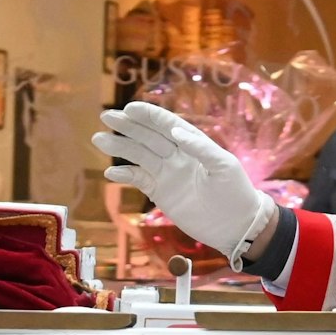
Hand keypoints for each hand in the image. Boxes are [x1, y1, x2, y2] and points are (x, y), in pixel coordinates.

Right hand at [94, 102, 276, 269]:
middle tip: (106, 116)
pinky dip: (125, 175)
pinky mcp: (160, 193)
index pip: (167, 125)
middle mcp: (176, 155)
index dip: (149, 115)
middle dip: (127, 126)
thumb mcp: (223, 166)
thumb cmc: (235, 192)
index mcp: (192, 144)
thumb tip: (176, 131)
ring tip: (99, 138)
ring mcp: (166, 174)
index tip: (129, 108)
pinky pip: (139, 180)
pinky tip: (111, 171)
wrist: (236, 226)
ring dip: (120, 147)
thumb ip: (200, 147)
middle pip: (147, 136)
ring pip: (138, 155)